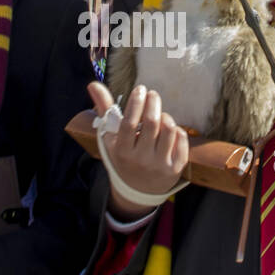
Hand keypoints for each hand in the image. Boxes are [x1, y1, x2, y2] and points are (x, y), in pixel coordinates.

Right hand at [88, 82, 188, 219]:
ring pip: (169, 129)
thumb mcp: (111, 137)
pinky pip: (182, 140)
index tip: (140, 89)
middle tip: (152, 94)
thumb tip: (93, 84)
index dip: (136, 103)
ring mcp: (160, 165)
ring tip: (159, 115)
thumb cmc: (123, 155)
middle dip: (153, 102)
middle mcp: (141, 160)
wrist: (138, 189)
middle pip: (152, 123)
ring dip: (165, 116)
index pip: (129, 123)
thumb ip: (104, 109)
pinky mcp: (176, 168)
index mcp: (122, 151)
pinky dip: (177, 130)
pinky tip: (169, 130)